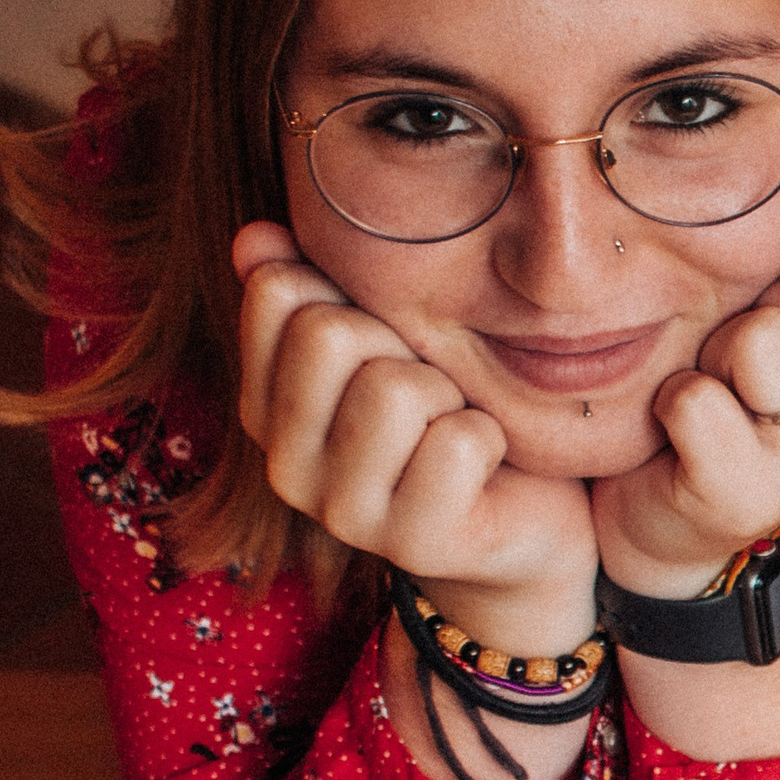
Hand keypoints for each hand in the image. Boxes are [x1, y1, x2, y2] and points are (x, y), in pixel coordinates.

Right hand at [232, 223, 598, 650]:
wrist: (522, 527)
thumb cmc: (449, 415)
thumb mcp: (385, 344)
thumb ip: (315, 290)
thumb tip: (257, 235)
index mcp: (265, 405)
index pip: (278, 291)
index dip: (353, 292)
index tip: (387, 337)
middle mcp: (286, 466)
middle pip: (331, 335)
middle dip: (404, 344)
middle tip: (432, 390)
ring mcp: (344, 514)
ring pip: (394, 389)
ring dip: (450, 394)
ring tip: (454, 424)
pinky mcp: (413, 543)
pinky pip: (458, 440)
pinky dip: (489, 437)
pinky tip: (485, 467)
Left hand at [591, 194, 779, 596]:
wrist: (675, 515)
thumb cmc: (742, 403)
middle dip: (758, 311)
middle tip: (741, 366)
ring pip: (759, 340)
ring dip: (713, 358)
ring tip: (717, 397)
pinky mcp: (745, 498)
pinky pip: (696, 400)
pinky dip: (672, 406)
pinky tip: (682, 439)